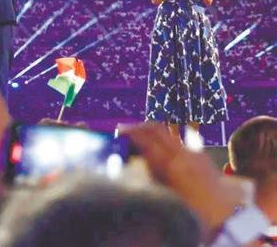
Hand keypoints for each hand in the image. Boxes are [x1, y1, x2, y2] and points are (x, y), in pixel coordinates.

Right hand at [123, 123, 245, 233]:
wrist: (228, 222)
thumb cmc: (194, 214)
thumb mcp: (167, 197)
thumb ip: (152, 175)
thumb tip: (137, 160)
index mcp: (171, 164)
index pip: (146, 138)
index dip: (130, 132)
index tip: (119, 132)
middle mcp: (183, 153)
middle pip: (157, 128)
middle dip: (139, 126)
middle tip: (126, 129)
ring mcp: (195, 153)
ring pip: (169, 132)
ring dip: (153, 131)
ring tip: (141, 136)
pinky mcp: (203, 157)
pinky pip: (180, 141)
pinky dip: (167, 140)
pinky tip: (163, 148)